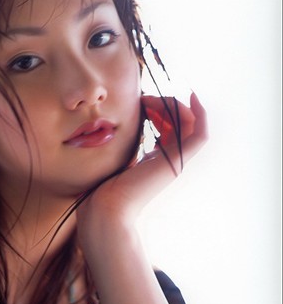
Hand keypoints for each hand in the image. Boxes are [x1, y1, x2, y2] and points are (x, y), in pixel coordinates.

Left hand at [77, 92, 207, 244]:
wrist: (107, 207)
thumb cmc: (104, 188)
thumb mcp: (115, 159)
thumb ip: (125, 143)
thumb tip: (122, 125)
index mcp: (156, 160)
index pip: (169, 128)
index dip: (160, 109)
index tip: (143, 101)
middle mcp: (169, 160)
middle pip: (180, 123)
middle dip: (165, 105)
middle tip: (144, 99)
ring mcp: (175, 161)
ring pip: (189, 124)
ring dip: (173, 105)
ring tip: (150, 101)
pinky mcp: (177, 161)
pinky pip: (200, 135)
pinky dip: (200, 114)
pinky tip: (191, 96)